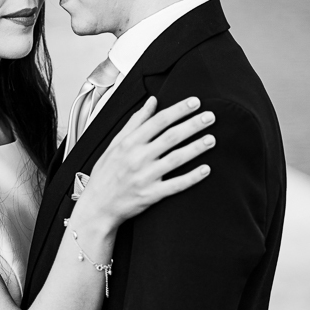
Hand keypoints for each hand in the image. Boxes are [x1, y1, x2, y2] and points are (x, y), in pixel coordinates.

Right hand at [77, 96, 214, 226]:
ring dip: (196, 148)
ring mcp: (145, 177)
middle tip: (210, 116)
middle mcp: (137, 158)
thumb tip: (151, 102)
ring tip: (212, 139)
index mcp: (129, 143)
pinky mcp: (151, 195)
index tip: (195, 102)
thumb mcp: (114, 144)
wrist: (97, 207)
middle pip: (171, 137)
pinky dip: (192, 178)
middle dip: (193, 125)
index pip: (158, 121)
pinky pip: (175, 185)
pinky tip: (205, 169)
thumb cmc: (106, 175)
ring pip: (176, 159)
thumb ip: (135, 122)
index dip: (179, 110)